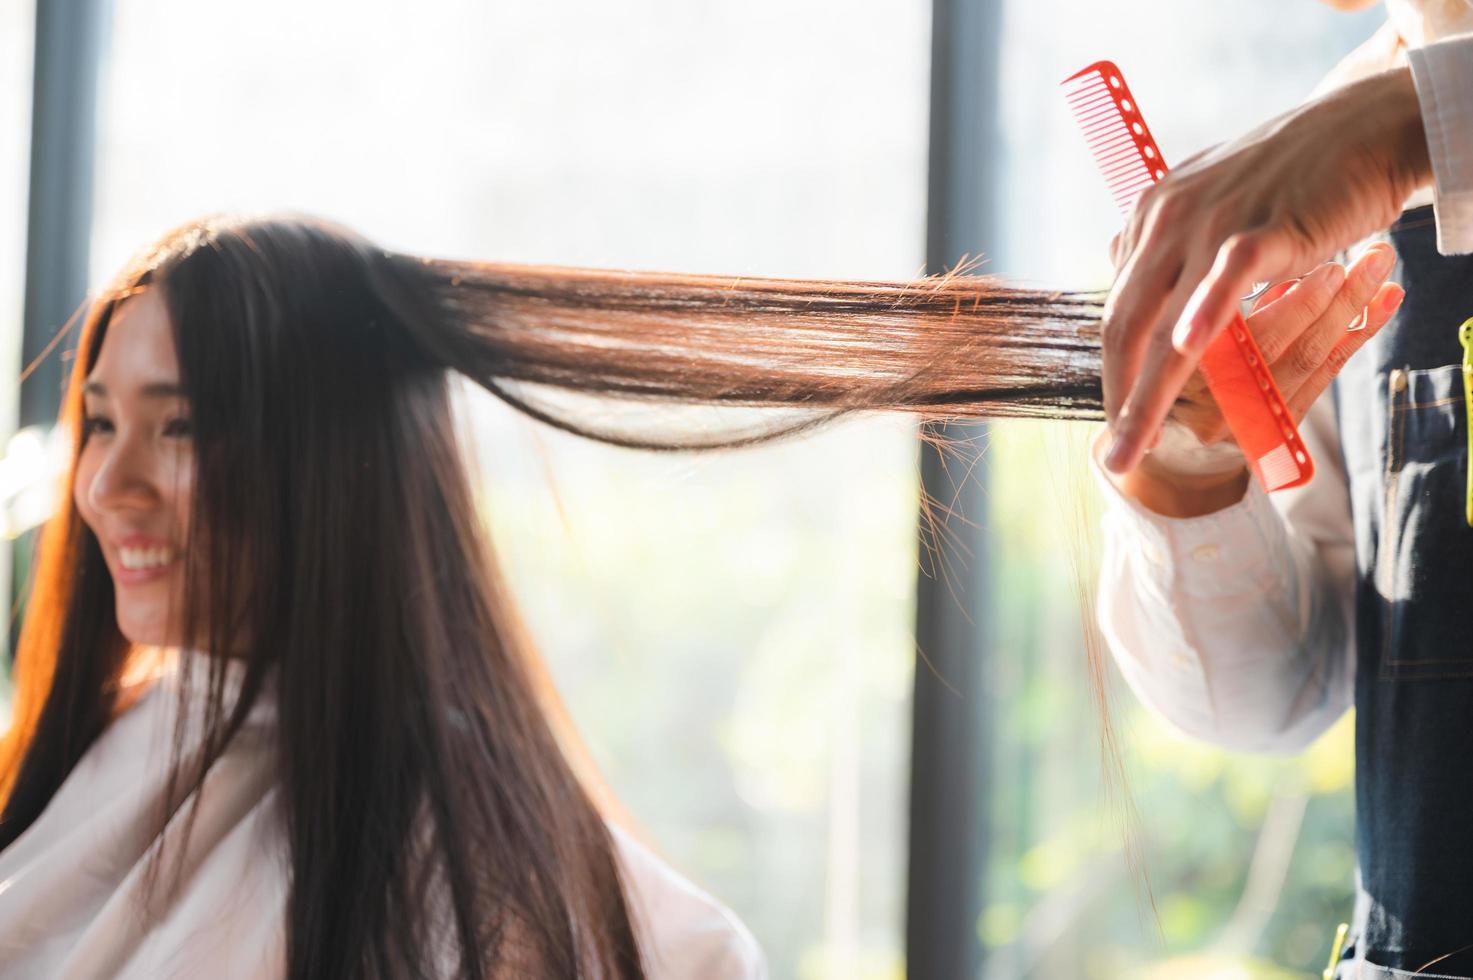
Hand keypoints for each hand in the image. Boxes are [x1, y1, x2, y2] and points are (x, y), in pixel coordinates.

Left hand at [1102, 66, 1431, 474]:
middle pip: (1126, 325)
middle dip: (1118, 397)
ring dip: (1149, 390)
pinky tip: (1187, 352)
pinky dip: (1205, 314)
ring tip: (1141, 442)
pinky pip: (1224, 276)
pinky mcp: (1261, 226)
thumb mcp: (1216, 214)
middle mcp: (1166, 220)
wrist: (1361, 129)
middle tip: (1118, 456)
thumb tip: (1152, 301)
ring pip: (1166, 319)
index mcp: (1150, 220)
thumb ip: (1178, 256)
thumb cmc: (1293, 182)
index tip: (1116, 424)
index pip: (1118, 312)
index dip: (1114, 374)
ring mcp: (1210, 222)